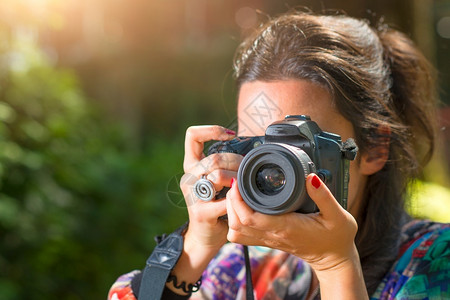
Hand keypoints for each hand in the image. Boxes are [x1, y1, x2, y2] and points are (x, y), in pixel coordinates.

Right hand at [181, 125, 242, 249]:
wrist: (206, 237)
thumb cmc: (217, 206)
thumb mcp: (218, 181)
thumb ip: (226, 165)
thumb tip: (250, 149)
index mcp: (191, 166)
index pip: (193, 135)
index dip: (212, 130)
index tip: (230, 136)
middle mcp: (189, 178)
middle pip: (214, 157)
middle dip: (236, 162)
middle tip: (247, 171)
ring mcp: (193, 195)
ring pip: (217, 175)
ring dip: (237, 179)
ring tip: (244, 186)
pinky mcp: (201, 212)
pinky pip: (225, 199)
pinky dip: (237, 199)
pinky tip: (242, 201)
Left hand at [226, 173, 357, 271]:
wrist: (334, 258)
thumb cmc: (336, 237)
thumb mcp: (337, 215)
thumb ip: (323, 196)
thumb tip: (310, 177)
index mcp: (285, 227)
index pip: (250, 217)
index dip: (238, 200)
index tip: (239, 181)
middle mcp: (273, 235)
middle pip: (237, 224)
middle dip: (231, 202)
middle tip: (237, 182)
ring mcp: (269, 239)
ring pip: (237, 232)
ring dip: (231, 212)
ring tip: (237, 193)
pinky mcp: (268, 240)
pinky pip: (242, 236)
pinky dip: (235, 222)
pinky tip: (241, 207)